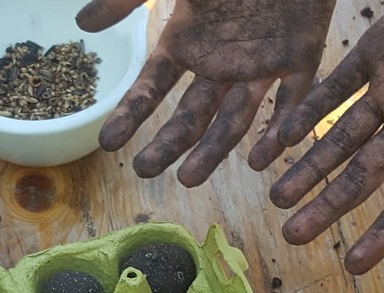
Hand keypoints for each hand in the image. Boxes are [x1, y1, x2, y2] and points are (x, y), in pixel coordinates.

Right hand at [79, 0, 335, 184]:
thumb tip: (82, 22)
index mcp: (188, 41)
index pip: (153, 88)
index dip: (131, 114)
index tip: (108, 144)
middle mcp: (220, 62)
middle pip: (191, 114)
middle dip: (167, 144)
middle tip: (145, 171)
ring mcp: (259, 64)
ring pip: (235, 119)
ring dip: (212, 151)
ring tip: (188, 179)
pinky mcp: (301, 57)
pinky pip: (292, 102)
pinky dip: (280, 130)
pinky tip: (260, 159)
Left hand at [271, 0, 383, 272]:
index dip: (381, 232)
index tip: (352, 266)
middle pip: (361, 175)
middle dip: (326, 205)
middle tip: (291, 236)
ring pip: (340, 137)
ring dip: (308, 166)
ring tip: (276, 198)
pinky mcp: (375, 51)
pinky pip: (335, 87)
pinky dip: (310, 110)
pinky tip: (282, 138)